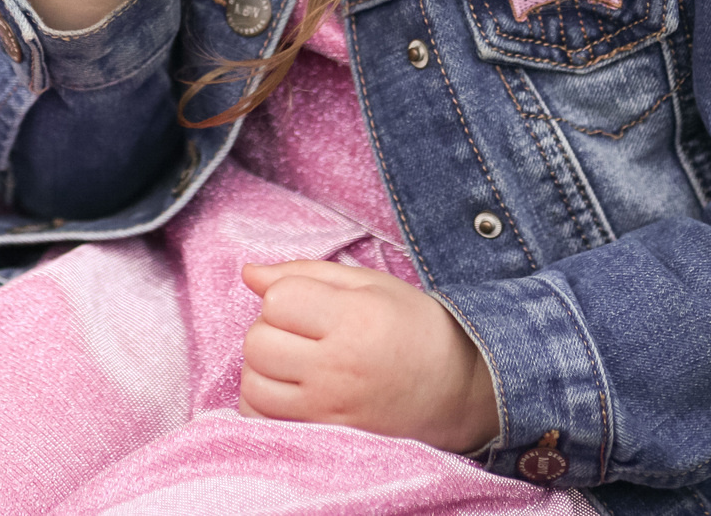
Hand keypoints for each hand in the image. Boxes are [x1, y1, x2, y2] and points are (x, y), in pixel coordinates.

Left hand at [237, 261, 498, 452]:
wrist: (461, 390)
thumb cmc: (416, 328)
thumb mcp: (370, 284)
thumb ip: (305, 273)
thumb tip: (248, 273)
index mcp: (354, 319)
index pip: (277, 300)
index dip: (286, 295)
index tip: (310, 304)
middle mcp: (340, 367)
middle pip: (257, 343)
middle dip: (270, 330)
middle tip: (302, 333)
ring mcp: (332, 409)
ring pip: (254, 385)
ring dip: (264, 368)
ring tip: (295, 362)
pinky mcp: (328, 437)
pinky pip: (264, 422)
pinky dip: (263, 405)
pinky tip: (288, 391)